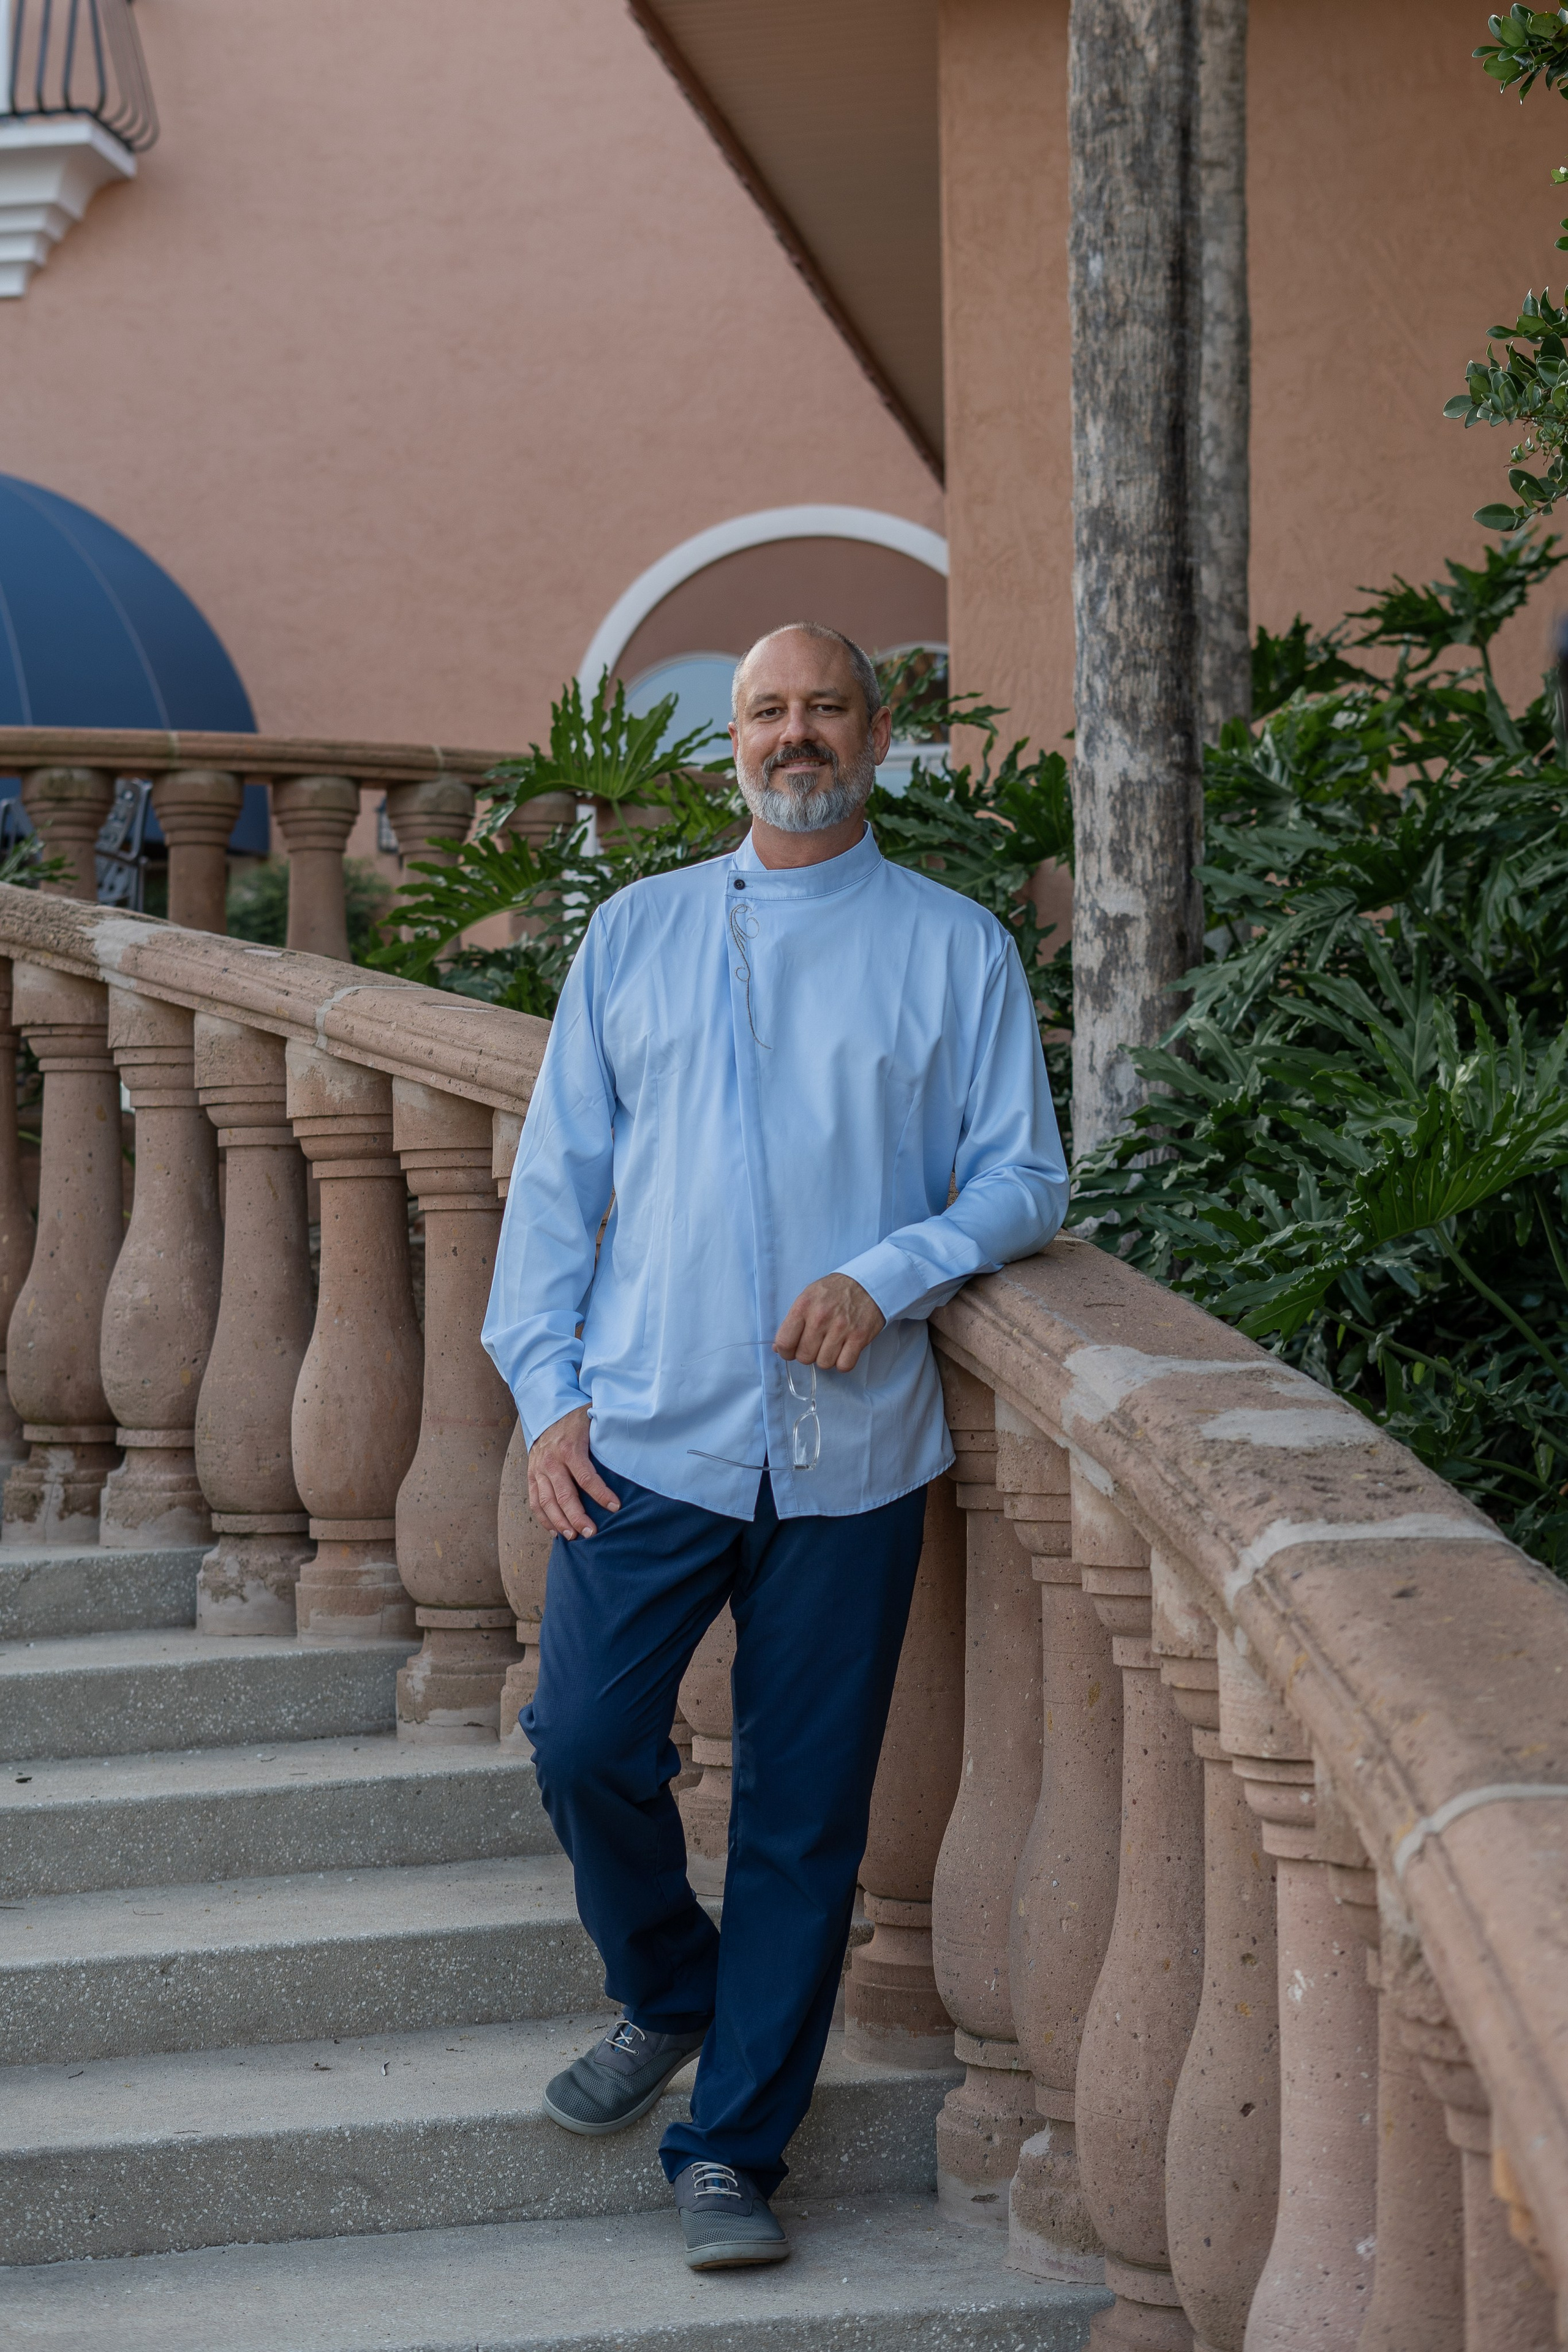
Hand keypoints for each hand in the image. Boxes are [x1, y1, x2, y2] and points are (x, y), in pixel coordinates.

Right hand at [527, 1405, 619, 1540]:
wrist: (547, 1413)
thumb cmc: (577, 1419)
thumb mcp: (594, 1419)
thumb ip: (608, 1433)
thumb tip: (635, 1442)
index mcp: (570, 1448)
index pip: (586, 1476)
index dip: (600, 1494)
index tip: (615, 1507)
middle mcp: (552, 1461)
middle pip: (564, 1494)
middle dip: (578, 1516)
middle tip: (591, 1533)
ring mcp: (539, 1469)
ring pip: (547, 1501)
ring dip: (560, 1522)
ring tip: (573, 1537)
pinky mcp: (532, 1475)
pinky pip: (535, 1501)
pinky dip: (544, 1519)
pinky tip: (556, 1532)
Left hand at [773, 1274, 884, 1372]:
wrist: (867, 1283)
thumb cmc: (834, 1291)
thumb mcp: (808, 1297)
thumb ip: (792, 1322)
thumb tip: (778, 1348)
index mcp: (804, 1306)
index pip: (785, 1341)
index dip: (786, 1352)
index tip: (791, 1351)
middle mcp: (821, 1317)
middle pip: (804, 1356)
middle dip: (807, 1355)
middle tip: (815, 1345)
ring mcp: (841, 1328)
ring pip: (824, 1363)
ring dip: (826, 1358)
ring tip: (830, 1345)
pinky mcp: (859, 1337)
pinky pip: (844, 1365)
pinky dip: (843, 1362)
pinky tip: (843, 1351)